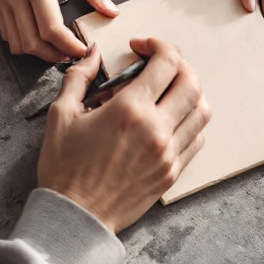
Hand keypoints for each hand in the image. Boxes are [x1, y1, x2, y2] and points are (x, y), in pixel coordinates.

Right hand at [0, 0, 116, 61]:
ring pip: (16, 42)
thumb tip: (108, 8)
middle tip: (73, 53)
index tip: (82, 49)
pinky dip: (22, 39)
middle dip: (56, 55)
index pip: (51, 28)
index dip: (69, 46)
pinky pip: (5, 30)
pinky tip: (38, 32)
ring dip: (38, 52)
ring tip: (57, 47)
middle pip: (32, 42)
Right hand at [37, 38, 210, 233]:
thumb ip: (79, 77)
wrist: (75, 217)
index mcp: (129, 110)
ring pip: (202, 110)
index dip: (157, 45)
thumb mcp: (60, 115)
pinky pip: (197, 139)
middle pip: (192, 82)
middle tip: (159, 64)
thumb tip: (92, 53)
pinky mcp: (172, 172)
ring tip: (169, 91)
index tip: (141, 47)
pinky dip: (190, 122)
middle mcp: (156, 129)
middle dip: (179, 64)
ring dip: (190, 92)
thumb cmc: (64, 168)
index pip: (166, 62)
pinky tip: (170, 119)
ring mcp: (168, 153)